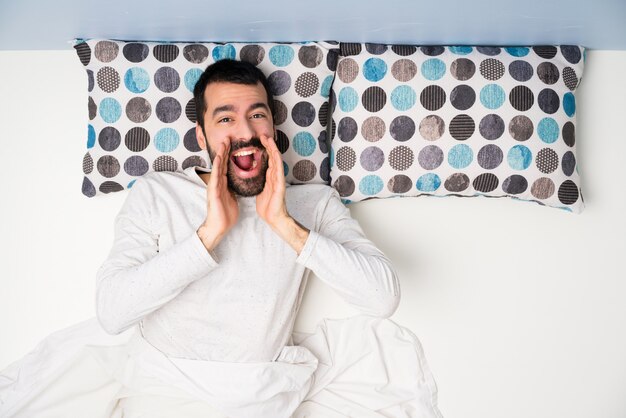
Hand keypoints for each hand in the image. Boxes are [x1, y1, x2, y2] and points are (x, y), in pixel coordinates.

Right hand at [197, 140, 238, 250]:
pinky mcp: (213, 192)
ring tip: (223, 143)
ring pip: (217, 167)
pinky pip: (215, 177)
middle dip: (224, 150)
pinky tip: (218, 158)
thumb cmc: (226, 213)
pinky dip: (216, 167)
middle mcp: (218, 182)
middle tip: (228, 137)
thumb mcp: (232, 197)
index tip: (233, 144)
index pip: (226, 165)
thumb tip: (239, 181)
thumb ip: (234, 187)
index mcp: (223, 183)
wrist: (219, 226)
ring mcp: (214, 186)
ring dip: (220, 154)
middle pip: (221, 163)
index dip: (229, 154)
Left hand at [257, 134, 308, 253]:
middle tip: (263, 135)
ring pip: (276, 160)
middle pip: (272, 157)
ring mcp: (278, 179)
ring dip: (272, 149)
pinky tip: (274, 152)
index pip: (267, 160)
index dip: (263, 150)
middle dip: (268, 146)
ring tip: (268, 139)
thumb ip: (258, 181)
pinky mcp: (280, 184)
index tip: (258, 141)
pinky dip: (276, 160)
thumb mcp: (259, 190)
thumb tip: (251, 175)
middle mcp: (275, 176)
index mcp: (269, 177)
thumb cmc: (267, 207)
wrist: (273, 218)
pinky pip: (278, 169)